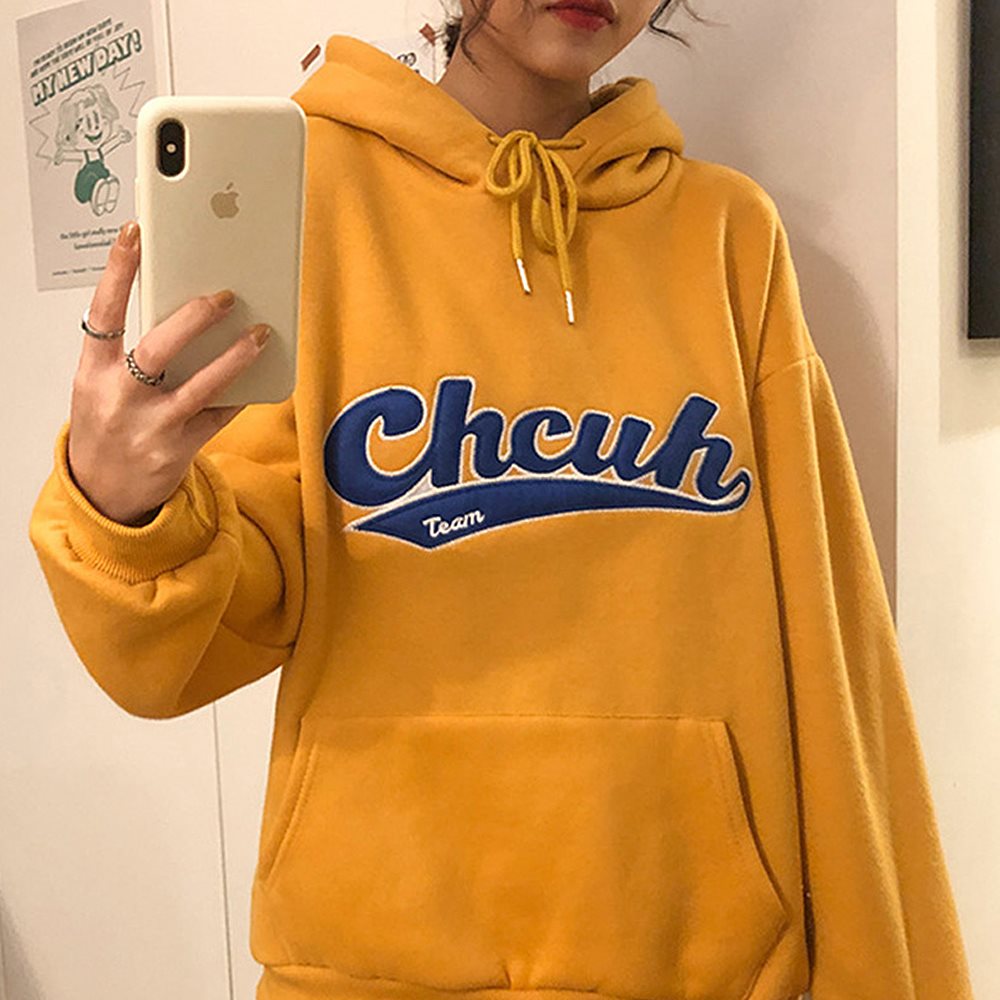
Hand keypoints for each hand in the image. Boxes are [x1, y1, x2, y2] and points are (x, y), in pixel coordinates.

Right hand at [67, 220, 270, 525]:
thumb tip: (182, 312)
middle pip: (158, 347)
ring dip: (235, 357)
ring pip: (201, 386)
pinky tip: (259, 376)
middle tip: (225, 295)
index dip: (119, 272)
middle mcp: (120, 398)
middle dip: (194, 317)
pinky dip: (239, 395)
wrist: (104, 495)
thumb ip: (127, 353)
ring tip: (260, 334)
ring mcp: (151, 426)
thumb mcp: (98, 387)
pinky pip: (219, 415)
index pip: (103, 313)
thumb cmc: (106, 428)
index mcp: (93, 373)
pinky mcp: (179, 449)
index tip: (136, 235)